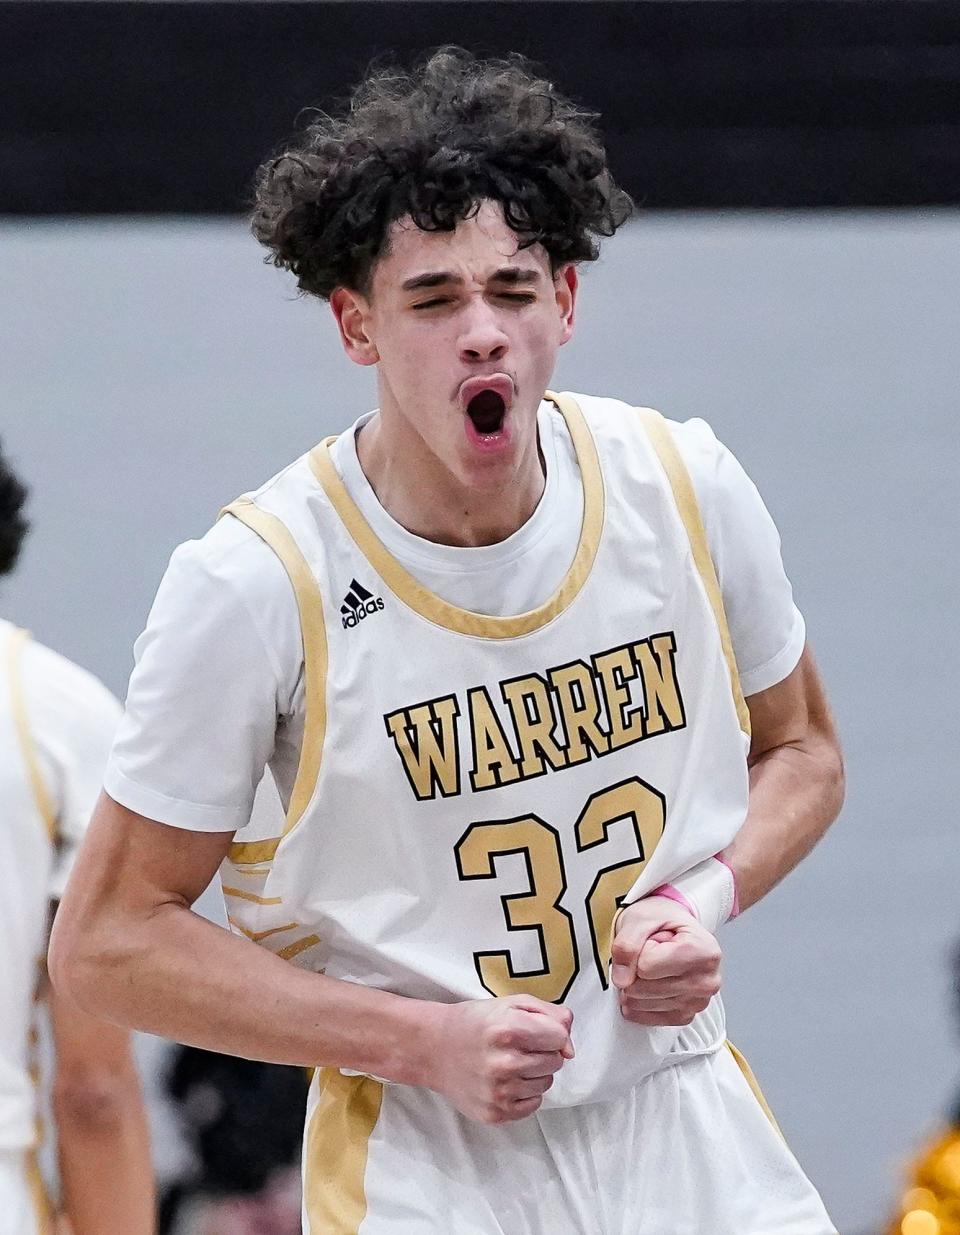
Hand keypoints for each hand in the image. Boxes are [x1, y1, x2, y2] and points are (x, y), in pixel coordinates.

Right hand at [425, 994, 573, 1123]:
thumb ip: (550, 1015)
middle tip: (519, 1046)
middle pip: (555, 1062)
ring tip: (511, 1062)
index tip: (536, 1031)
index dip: (552, 1033)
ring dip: (535, 1073)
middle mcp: (504, 1063)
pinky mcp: (495, 1113)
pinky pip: (533, 1105)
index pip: (559, 1037)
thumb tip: (570, 1048)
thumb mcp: (512, 1004)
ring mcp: (499, 1091)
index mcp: (508, 1029)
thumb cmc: (477, 1022)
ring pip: (546, 1084)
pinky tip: (506, 1080)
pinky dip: (525, 1093)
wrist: (435, 1049)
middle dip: (543, 1052)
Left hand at [610, 896, 721, 1025]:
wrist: (674, 929)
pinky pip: (651, 1019)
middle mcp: (707, 981)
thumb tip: (621, 980)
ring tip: (652, 967)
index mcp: (703, 951)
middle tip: (650, 953)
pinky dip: (639, 1004)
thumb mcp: (640, 919)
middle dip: (635, 970)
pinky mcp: (687, 1016)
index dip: (639, 952)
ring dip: (637, 985)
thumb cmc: (662, 921)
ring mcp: (699, 1002)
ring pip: (644, 1004)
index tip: (652, 941)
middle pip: (644, 988)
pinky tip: (645, 985)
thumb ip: (627, 945)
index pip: (646, 966)